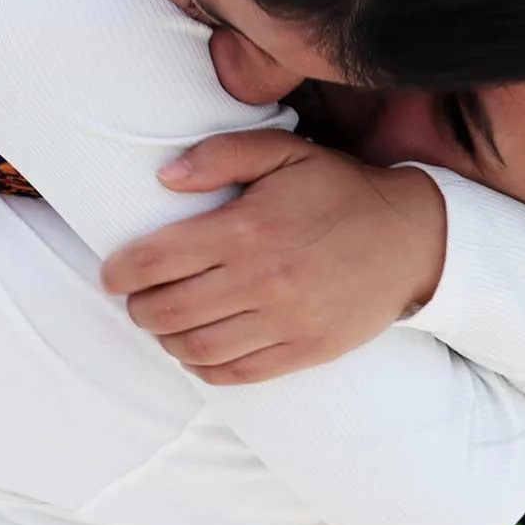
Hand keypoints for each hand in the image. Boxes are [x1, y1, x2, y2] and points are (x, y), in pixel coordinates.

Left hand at [101, 129, 446, 385]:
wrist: (412, 239)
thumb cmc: (338, 190)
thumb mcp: (284, 151)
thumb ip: (221, 155)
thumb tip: (164, 177)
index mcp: (249, 228)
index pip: (159, 259)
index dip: (122, 271)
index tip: (112, 273)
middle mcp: (263, 279)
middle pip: (169, 310)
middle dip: (138, 307)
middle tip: (134, 298)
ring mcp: (285, 320)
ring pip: (196, 347)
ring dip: (165, 338)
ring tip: (161, 323)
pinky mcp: (304, 351)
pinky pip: (236, 373)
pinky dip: (203, 367)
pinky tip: (195, 350)